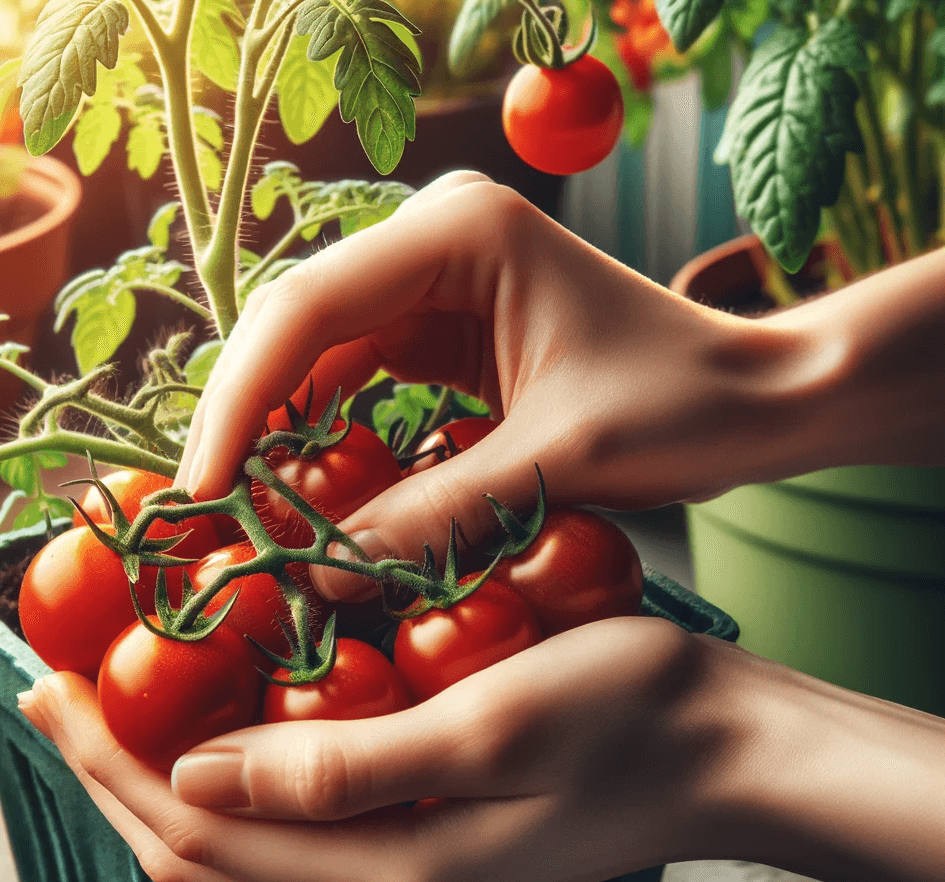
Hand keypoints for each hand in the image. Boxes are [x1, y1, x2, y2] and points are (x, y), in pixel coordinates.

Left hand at [16, 617, 743, 881]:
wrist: (719, 747)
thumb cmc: (623, 714)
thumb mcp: (486, 728)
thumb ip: (343, 765)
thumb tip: (197, 770)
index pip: (199, 831)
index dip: (112, 761)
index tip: (52, 686)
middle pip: (203, 851)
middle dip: (115, 774)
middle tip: (54, 690)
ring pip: (239, 843)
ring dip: (166, 775)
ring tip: (115, 706)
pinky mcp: (423, 851)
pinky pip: (291, 827)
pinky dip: (234, 777)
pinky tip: (223, 720)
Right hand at [177, 170, 828, 599]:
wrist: (754, 397)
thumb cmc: (682, 406)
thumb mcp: (553, 461)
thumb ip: (430, 516)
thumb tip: (316, 574)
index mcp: (460, 231)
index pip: (307, 310)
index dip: (241, 402)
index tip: (204, 489)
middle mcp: (434, 237)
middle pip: (297, 325)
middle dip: (247, 416)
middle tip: (208, 508)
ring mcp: (437, 280)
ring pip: (319, 354)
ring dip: (280, 429)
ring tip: (244, 508)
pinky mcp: (447, 326)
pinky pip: (361, 378)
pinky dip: (329, 434)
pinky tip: (309, 487)